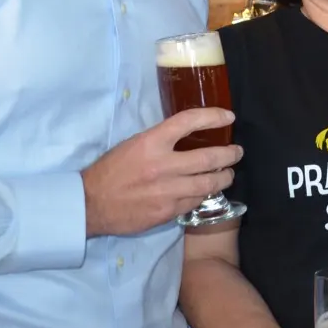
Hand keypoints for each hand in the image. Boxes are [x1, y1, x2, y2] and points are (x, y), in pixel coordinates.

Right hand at [82, 108, 241, 236]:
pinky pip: (195, 200)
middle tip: (237, 152)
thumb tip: (188, 136)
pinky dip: (205, 193)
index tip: (228, 116)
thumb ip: (161, 140)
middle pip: (209, 157)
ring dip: (224, 176)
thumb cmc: (112, 170)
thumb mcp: (134, 144)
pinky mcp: (167, 211)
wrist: (91, 204)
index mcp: (151, 142)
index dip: (213, 116)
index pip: (189, 121)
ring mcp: (167, 190)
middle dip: (229, 154)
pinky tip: (207, 190)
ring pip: (208, 182)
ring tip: (228, 173)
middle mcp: (162, 165)